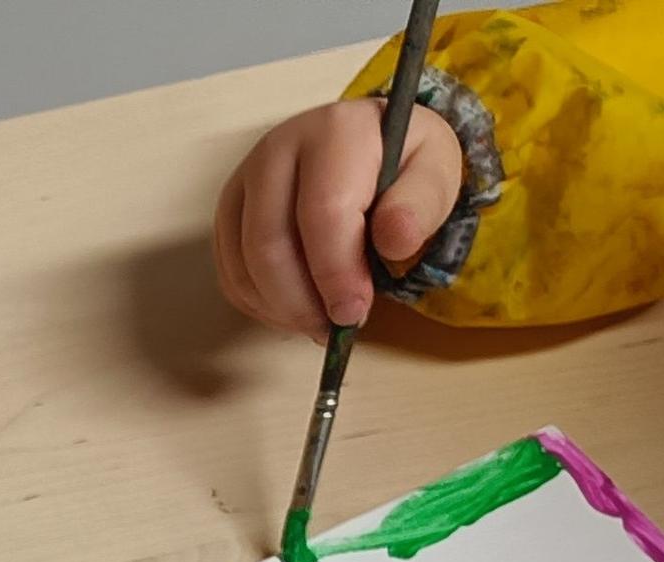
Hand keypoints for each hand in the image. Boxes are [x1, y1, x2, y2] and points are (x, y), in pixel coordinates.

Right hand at [213, 97, 466, 341]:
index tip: (355, 312)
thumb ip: (421, 204)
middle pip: (270, 244)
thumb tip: (395, 241)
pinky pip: (231, 274)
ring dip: (280, 309)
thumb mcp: (435, 171)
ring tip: (320, 321)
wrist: (368, 142)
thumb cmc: (402, 161)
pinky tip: (295, 308)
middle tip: (334, 327)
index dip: (335, 272)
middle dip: (301, 301)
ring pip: (243, 265)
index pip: (322, 213)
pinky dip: (260, 305)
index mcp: (333, 131)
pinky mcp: (228, 211)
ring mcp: (244, 180)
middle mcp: (277, 149)